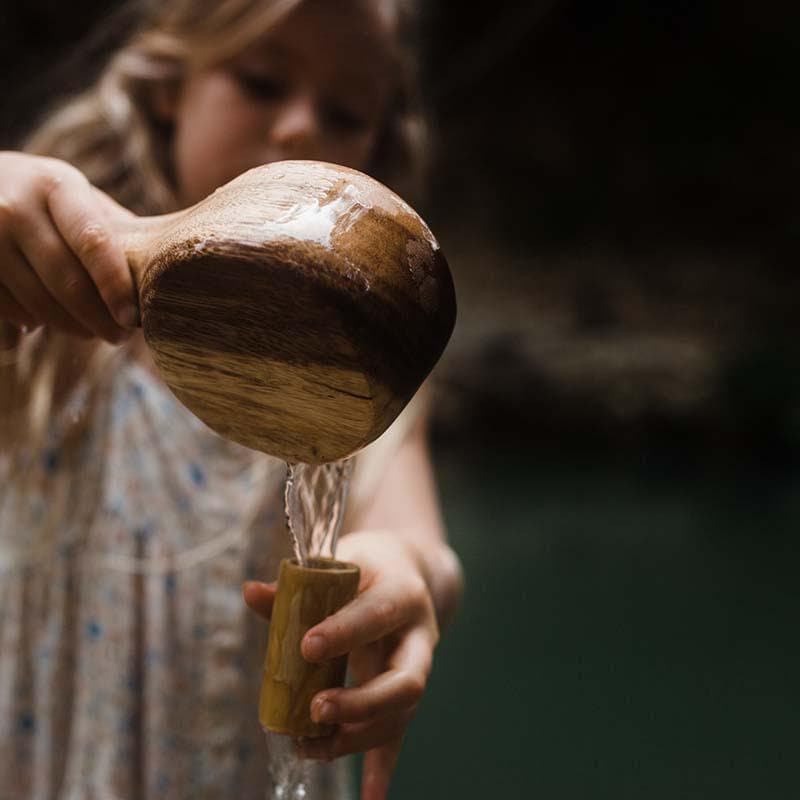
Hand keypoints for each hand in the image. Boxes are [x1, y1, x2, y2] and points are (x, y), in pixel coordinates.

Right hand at [0, 151, 136, 342]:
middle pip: (65, 280)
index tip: (132, 318)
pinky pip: (9, 309)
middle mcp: (15, 205)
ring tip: (92, 333)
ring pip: (36, 301)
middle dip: (98, 318)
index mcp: (56, 185)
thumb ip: (113, 227)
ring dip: (70, 327)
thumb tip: (165, 269)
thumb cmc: (44, 197)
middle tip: (120, 337)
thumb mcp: (76, 196)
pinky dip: (34, 322)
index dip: (115, 285)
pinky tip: (50, 322)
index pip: (93, 240)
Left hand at [243, 529, 439, 799]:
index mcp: (402, 592)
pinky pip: (398, 735)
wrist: (409, 572)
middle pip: (407, 680)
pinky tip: (369, 798)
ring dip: (359, 736)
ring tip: (313, 746)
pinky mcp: (405, 692)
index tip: (307, 647)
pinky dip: (382, 769)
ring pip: (401, 714)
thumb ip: (298, 583)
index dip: (345, 632)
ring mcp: (418, 667)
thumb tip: (251, 593)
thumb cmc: (366, 565)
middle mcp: (419, 636)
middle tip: (316, 709)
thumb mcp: (338, 562)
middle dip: (362, 702)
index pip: (378, 614)